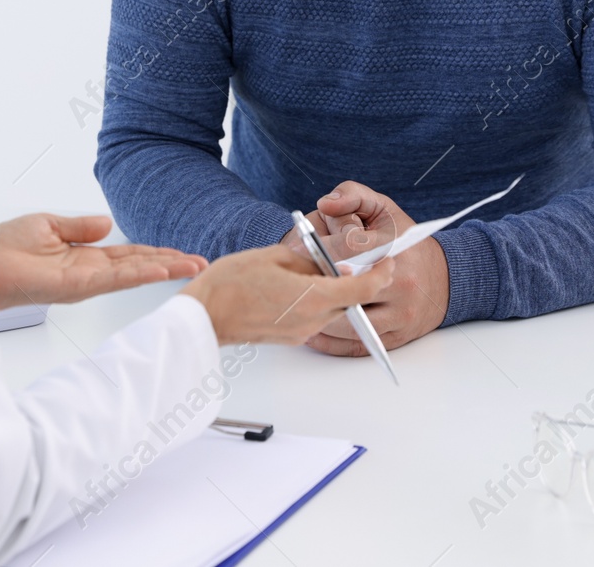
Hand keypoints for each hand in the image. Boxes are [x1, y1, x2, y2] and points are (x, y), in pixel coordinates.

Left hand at [0, 213, 206, 310]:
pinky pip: (116, 278)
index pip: (130, 255)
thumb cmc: (7, 246)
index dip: (157, 252)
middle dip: (172, 264)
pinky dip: (141, 273)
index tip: (183, 253)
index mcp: (86, 257)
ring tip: (193, 266)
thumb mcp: (50, 225)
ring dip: (165, 269)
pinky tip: (162, 269)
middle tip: (203, 263)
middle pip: (140, 266)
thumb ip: (81, 227)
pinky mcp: (78, 285)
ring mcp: (87, 280)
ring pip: (134, 273)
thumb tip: (107, 223)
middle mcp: (91, 271)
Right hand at [181, 244, 395, 345]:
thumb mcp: (274, 256)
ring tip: (314, 269)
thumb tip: (328, 264)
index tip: (388, 262)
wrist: (205, 315)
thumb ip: (309, 260)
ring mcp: (302, 331)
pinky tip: (297, 286)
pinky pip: (315, 317)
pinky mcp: (291, 337)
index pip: (362, 288)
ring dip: (333, 290)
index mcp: (313, 296)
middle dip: (355, 280)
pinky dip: (316, 301)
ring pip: (333, 309)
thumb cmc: (231, 283)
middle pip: (350, 300)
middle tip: (353, 259)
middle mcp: (313, 319)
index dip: (381, 274)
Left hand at [291, 181, 449, 354]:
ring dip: (319, 315)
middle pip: (346, 287)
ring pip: (348, 322)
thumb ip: (353, 196)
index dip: (318, 249)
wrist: (447, 278)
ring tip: (299, 304)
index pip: (349, 246)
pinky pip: (355, 345)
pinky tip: (312, 328)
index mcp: (395, 247)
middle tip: (292, 282)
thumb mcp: (384, 209)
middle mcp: (402, 282)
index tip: (298, 251)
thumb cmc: (406, 242)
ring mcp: (399, 313)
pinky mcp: (396, 337)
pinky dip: (329, 341)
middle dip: (315, 285)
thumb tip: (325, 204)